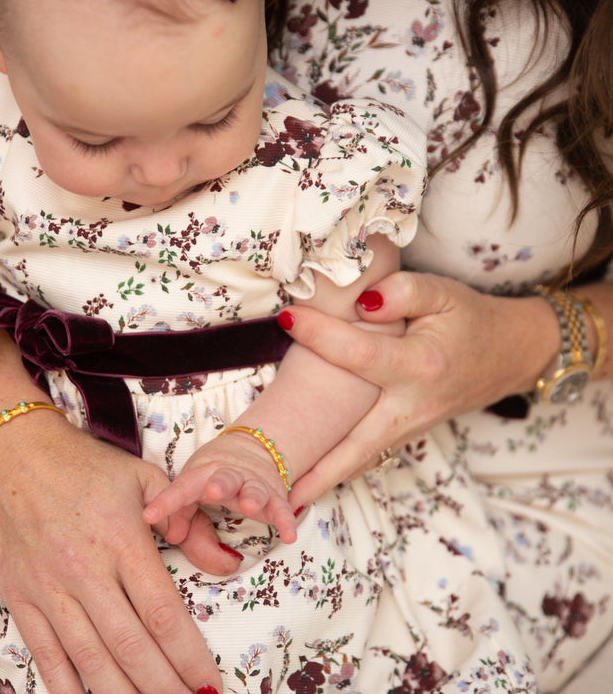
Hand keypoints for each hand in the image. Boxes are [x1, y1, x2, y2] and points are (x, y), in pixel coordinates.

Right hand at [0, 413, 237, 693]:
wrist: (14, 451)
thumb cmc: (86, 464)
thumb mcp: (145, 478)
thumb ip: (188, 522)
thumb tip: (224, 563)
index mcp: (122, 539)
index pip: (162, 612)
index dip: (189, 655)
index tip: (210, 681)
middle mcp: (85, 570)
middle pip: (132, 646)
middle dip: (165, 687)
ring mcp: (48, 587)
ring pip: (91, 659)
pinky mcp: (20, 597)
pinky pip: (46, 654)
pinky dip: (68, 686)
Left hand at [143, 431, 297, 544]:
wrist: (253, 446)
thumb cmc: (213, 473)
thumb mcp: (192, 486)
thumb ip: (180, 512)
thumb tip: (172, 537)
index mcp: (203, 473)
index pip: (182, 487)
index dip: (165, 502)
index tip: (148, 516)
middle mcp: (229, 476)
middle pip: (223, 478)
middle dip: (218, 485)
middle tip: (212, 492)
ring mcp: (253, 484)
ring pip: (254, 489)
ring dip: (252, 496)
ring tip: (250, 506)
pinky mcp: (275, 495)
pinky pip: (281, 508)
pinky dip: (286, 520)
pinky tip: (288, 535)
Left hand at [279, 270, 556, 505]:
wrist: (511, 352)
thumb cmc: (469, 318)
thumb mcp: (442, 292)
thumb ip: (403, 292)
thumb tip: (362, 304)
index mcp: (420, 365)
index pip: (356, 352)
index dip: (318, 333)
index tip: (285, 318)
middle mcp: (414, 405)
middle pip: (358, 443)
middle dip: (319, 469)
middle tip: (278, 488)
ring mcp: (413, 426)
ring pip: (364, 457)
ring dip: (326, 479)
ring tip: (286, 498)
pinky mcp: (410, 432)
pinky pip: (372, 453)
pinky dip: (344, 468)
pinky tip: (314, 477)